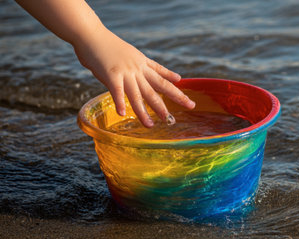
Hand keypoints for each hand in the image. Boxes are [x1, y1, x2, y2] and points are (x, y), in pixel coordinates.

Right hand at [73, 29, 194, 126]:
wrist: (91, 33)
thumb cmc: (108, 45)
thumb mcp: (132, 54)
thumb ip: (144, 64)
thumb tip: (150, 72)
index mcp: (142, 64)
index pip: (162, 78)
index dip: (176, 89)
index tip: (187, 98)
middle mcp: (137, 69)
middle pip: (158, 87)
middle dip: (174, 99)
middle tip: (186, 110)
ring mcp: (125, 72)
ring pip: (138, 95)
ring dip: (144, 111)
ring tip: (151, 125)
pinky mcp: (110, 74)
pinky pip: (116, 91)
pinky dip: (120, 102)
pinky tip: (123, 114)